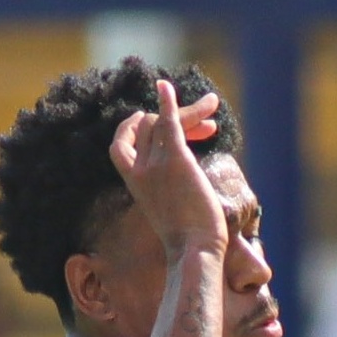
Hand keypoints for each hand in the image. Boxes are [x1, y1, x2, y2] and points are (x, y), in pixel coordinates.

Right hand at [110, 88, 226, 254]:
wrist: (194, 250)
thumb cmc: (189, 239)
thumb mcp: (170, 210)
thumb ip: (168, 189)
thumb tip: (183, 184)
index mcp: (134, 183)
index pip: (124, 144)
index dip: (141, 129)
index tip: (169, 128)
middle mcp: (138, 171)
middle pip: (146, 127)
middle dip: (172, 117)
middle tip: (205, 122)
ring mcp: (154, 165)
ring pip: (162, 123)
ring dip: (189, 111)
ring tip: (212, 104)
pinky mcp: (175, 161)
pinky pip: (168, 122)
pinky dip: (168, 102)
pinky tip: (165, 86)